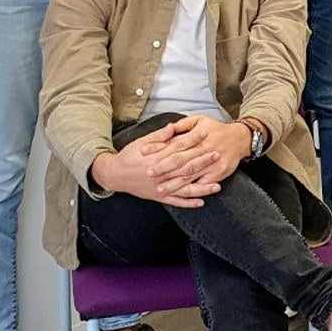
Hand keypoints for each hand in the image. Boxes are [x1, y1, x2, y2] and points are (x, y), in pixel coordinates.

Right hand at [88, 120, 219, 206]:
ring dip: (201, 187)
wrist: (114, 175)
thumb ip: (158, 136)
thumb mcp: (141, 143)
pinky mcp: (158, 197)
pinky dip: (188, 203)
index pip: (178, 148)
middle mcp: (160, 174)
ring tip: (217, 185)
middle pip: (185, 168)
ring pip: (184, 188)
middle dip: (202, 161)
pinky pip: (175, 201)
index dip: (193, 140)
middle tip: (217, 154)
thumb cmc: (128, 156)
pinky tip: (201, 202)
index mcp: (156, 159)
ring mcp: (160, 187)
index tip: (206, 133)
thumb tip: (172, 127)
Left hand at [141, 115, 250, 188]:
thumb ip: (182, 125)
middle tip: (149, 173)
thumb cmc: (217, 129)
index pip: (174, 144)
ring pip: (190, 175)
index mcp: (197, 136)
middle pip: (180, 161)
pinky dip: (194, 190)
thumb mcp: (199, 120)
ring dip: (175, 183)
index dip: (158, 148)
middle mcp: (204, 150)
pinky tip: (182, 195)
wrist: (240, 138)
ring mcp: (211, 163)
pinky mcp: (218, 173)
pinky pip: (204, 184)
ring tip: (161, 189)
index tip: (144, 153)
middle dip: (164, 168)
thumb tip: (167, 128)